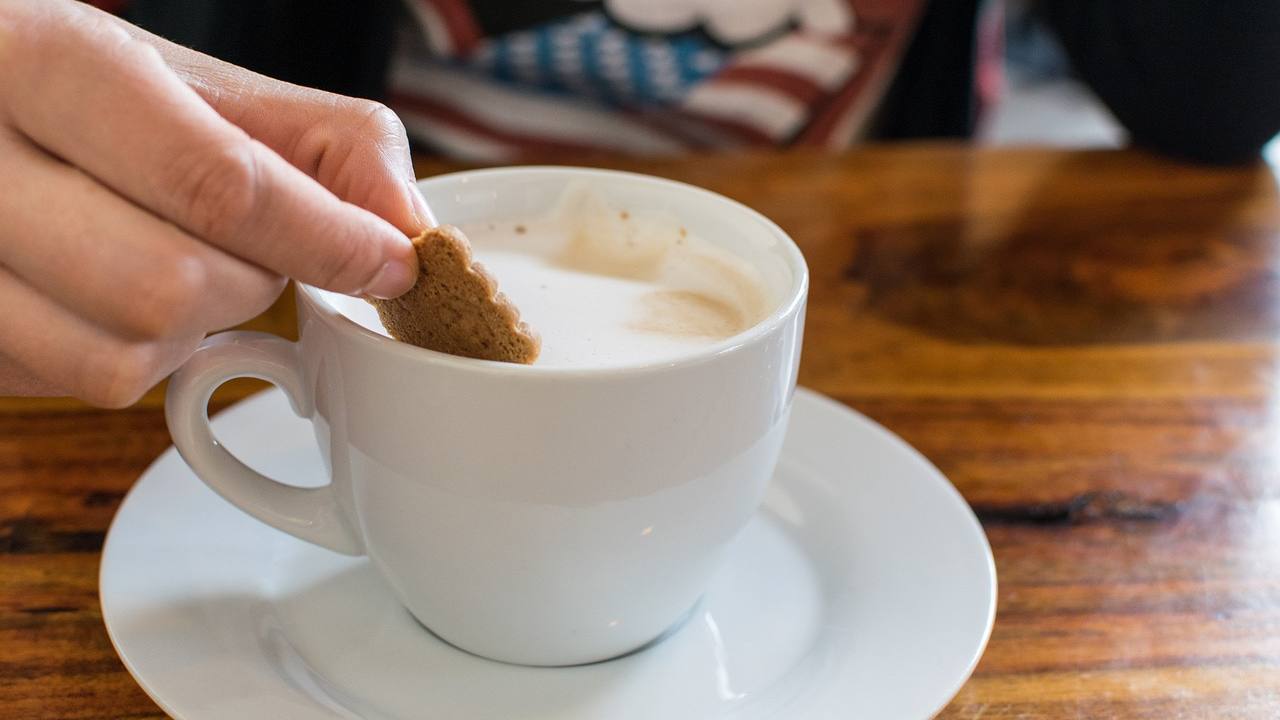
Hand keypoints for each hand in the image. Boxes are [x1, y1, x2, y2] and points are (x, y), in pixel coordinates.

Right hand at [0, 0, 428, 406]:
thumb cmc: (84, 100)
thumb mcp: (196, 87)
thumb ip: (326, 144)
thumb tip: (411, 225)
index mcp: (49, 65)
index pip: (216, 184)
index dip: (327, 240)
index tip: (391, 265)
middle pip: (171, 287)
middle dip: (247, 285)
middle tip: (243, 249)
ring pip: (122, 360)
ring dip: (188, 333)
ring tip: (168, 264)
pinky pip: (76, 386)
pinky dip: (128, 356)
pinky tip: (111, 297)